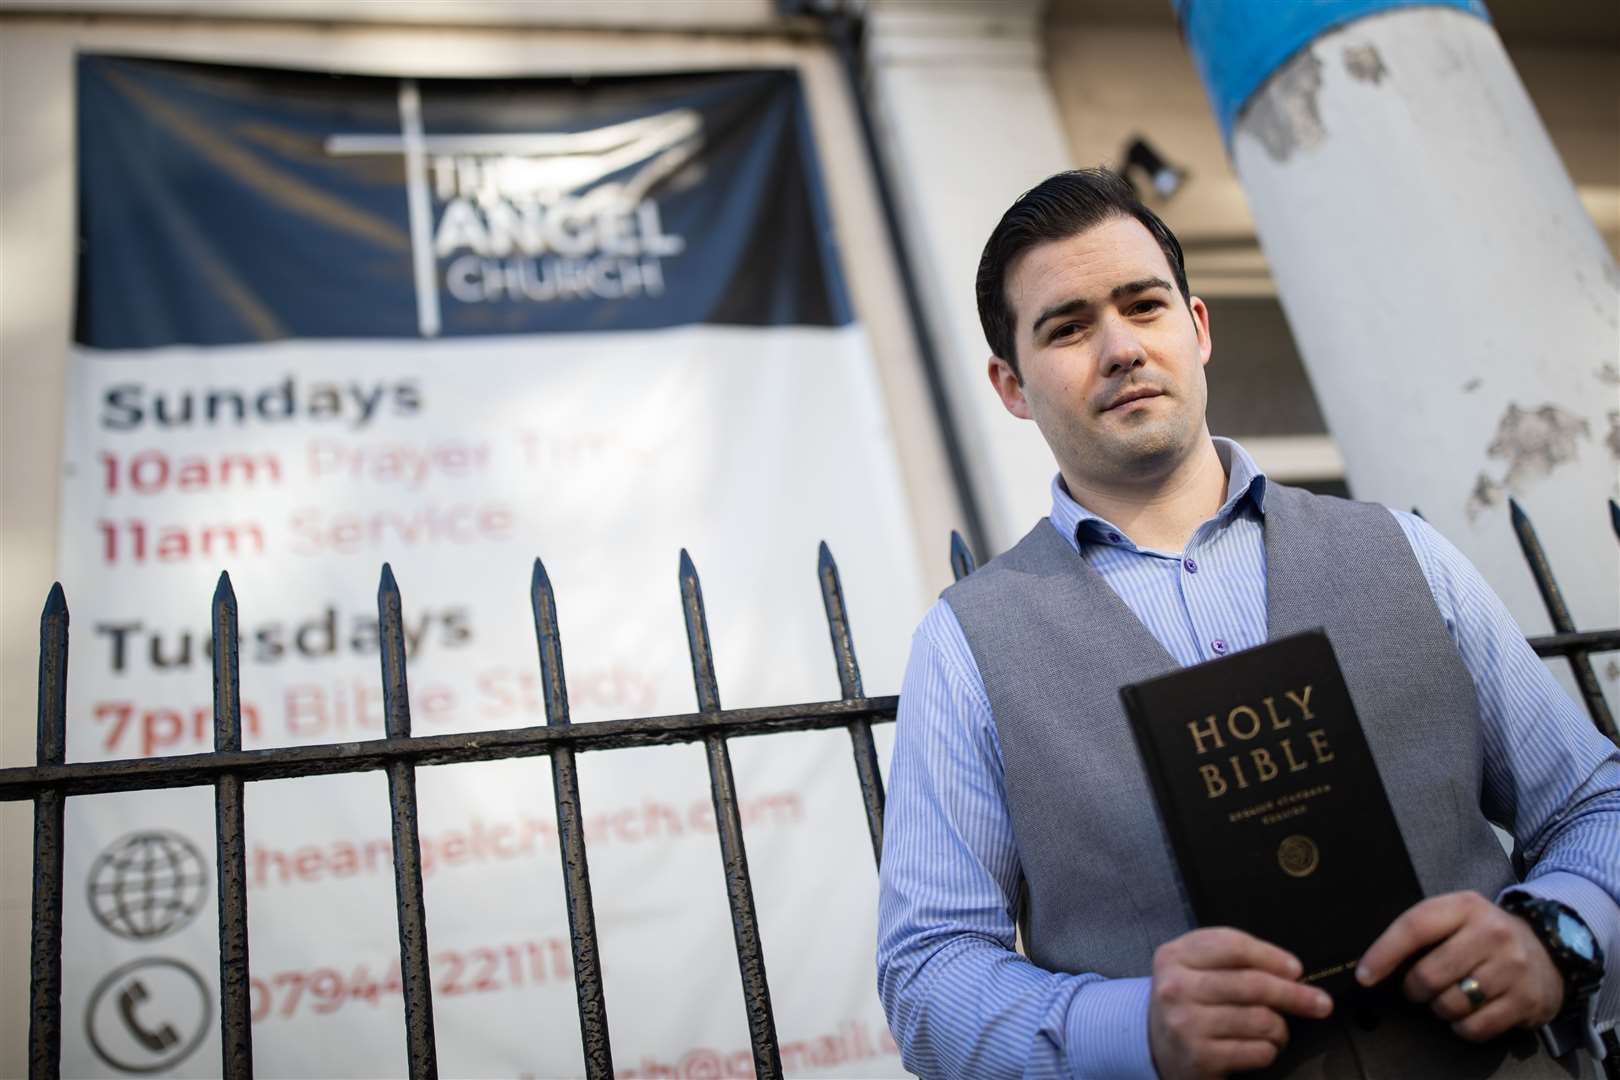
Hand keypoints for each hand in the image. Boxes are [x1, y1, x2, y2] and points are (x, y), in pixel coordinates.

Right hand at [1149, 927, 1333, 1078]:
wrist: (1153, 1045)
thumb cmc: (1188, 1001)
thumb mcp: (1195, 967)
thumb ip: (1231, 959)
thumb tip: (1291, 973)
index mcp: (1174, 956)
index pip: (1232, 946)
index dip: (1271, 956)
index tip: (1297, 969)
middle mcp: (1176, 988)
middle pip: (1252, 985)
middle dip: (1294, 995)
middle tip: (1321, 1003)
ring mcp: (1186, 1025)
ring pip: (1260, 1020)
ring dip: (1280, 1028)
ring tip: (1277, 1031)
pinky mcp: (1199, 1058)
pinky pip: (1257, 1051)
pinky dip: (1269, 1050)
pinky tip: (1261, 1048)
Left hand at [1356, 890, 1563, 1040]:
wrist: (1551, 948)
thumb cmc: (1484, 934)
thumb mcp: (1456, 916)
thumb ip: (1421, 930)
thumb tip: (1372, 964)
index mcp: (1465, 906)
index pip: (1414, 927)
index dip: (1383, 954)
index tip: (1364, 976)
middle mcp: (1492, 933)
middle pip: (1429, 975)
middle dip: (1414, 989)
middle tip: (1418, 988)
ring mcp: (1513, 968)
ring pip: (1450, 1004)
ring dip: (1439, 1008)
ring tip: (1447, 997)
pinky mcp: (1527, 1000)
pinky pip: (1475, 1027)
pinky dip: (1462, 1027)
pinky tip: (1467, 1013)